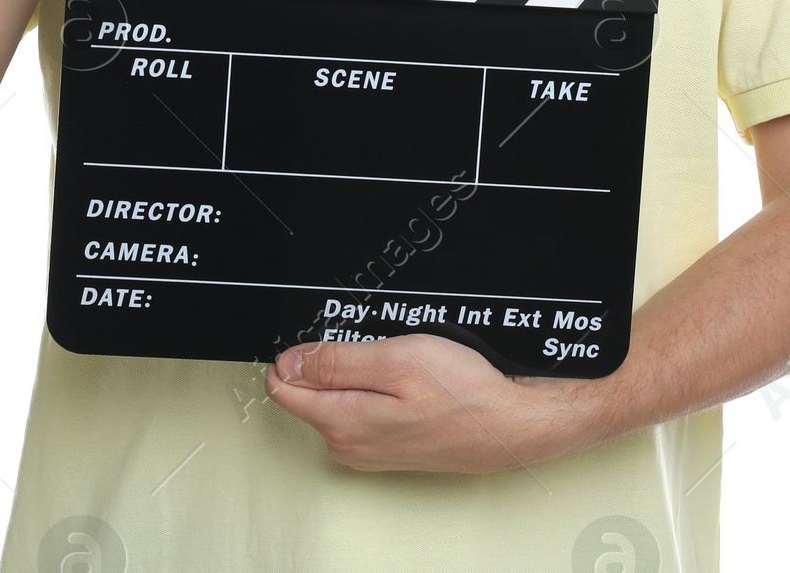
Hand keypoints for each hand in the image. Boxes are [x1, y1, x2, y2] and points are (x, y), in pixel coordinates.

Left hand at [264, 333, 601, 472]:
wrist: (507, 425)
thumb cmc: (461, 392)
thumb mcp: (395, 359)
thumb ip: (336, 363)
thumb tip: (288, 364)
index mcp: (342, 422)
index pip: (283, 388)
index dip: (294, 353)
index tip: (318, 337)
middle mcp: (347, 445)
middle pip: (306, 394)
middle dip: (325, 363)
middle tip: (367, 345)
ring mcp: (366, 451)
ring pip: (332, 402)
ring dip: (350, 376)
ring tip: (390, 361)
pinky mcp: (385, 449)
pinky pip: (357, 413)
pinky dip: (369, 391)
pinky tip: (400, 381)